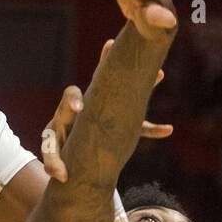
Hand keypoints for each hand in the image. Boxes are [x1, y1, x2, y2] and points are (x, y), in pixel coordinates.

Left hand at [39, 40, 172, 181]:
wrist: (68, 152)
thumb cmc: (59, 150)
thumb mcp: (53, 154)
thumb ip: (53, 162)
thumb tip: (60, 175)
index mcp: (70, 110)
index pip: (71, 95)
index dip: (73, 100)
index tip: (79, 107)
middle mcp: (90, 105)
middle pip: (99, 80)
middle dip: (105, 63)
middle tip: (111, 46)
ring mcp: (108, 113)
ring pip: (127, 96)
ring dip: (143, 85)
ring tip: (160, 73)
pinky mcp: (120, 128)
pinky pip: (138, 127)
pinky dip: (152, 130)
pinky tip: (168, 131)